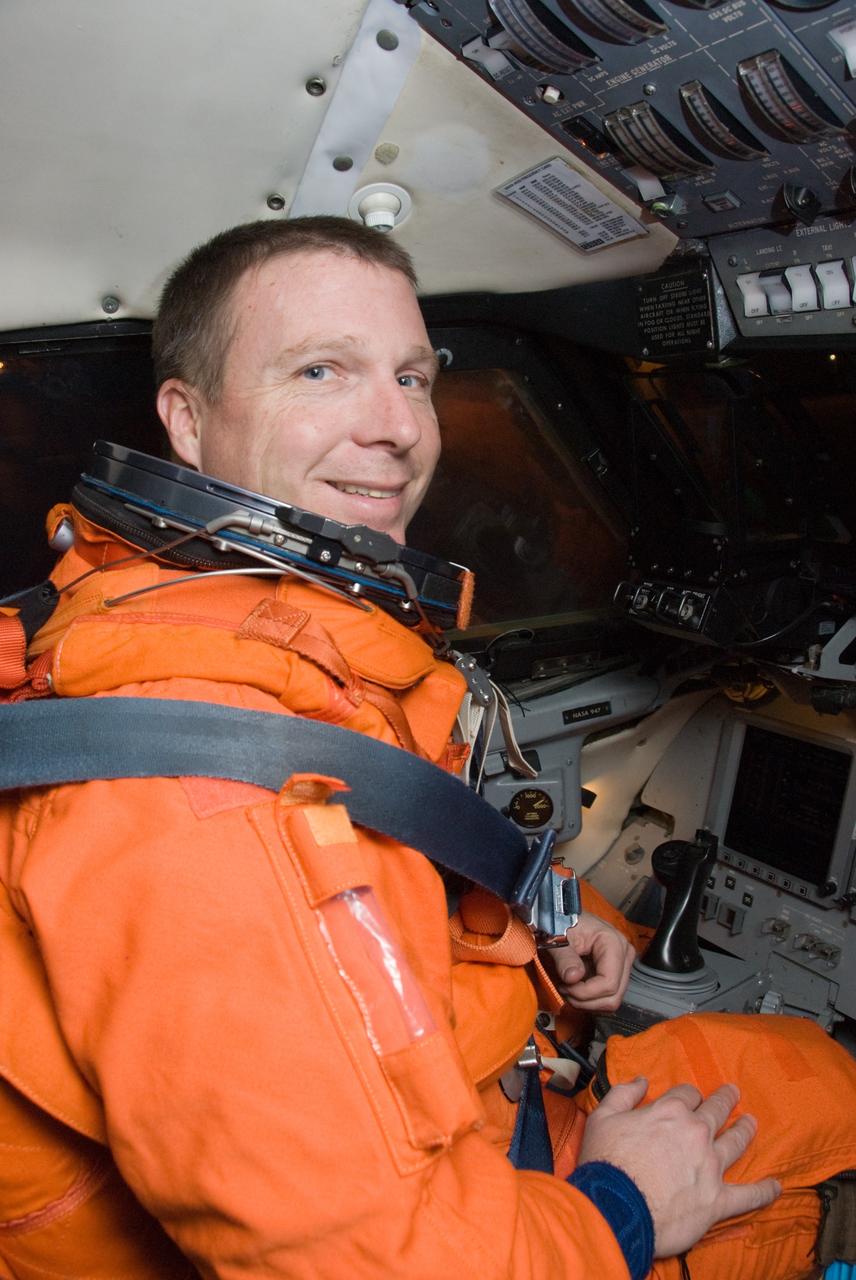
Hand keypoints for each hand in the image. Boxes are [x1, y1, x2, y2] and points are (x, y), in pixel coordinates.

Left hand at [553, 911, 634, 1011]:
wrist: (561, 916)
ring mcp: (622, 964)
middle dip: (586, 1000)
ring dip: (587, 1001)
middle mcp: (624, 954)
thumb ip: (564, 958)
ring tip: (568, 987)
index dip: (585, 993)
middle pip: (613, 996)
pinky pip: (607, 997)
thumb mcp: (557, 937)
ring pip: (611, 1001)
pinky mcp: (615, 972)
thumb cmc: (561, 922)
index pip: (609, 984)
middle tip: (565, 989)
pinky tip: (575, 987)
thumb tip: (573, 978)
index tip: (565, 987)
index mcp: (613, 943)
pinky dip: (590, 998)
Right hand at [578, 1077, 780, 1257]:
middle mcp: (696, 1133)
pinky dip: (765, 1191)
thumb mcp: (604, 1117)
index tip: (690, 1097)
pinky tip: (776, 1186)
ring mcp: (711, 1166)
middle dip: (725, 1100)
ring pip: (735, 1143)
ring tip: (752, 1123)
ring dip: (745, 1131)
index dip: (689, 1094)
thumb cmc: (607, 1163)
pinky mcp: (718, 1199)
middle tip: (733, 1093)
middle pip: (716, 1111)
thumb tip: (641, 1081)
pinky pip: (749, 1195)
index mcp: (670, 1112)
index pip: (687, 1094)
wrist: (618, 1206)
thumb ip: (623, 1094)